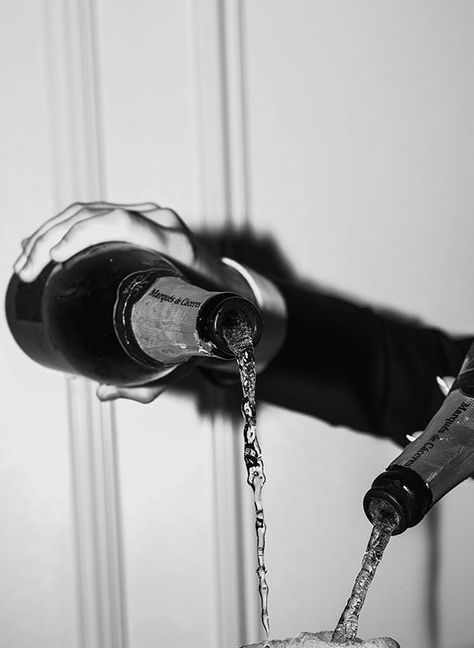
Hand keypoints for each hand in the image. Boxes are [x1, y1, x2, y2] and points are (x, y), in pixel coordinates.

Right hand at [13, 201, 243, 402]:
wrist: (231, 294)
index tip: (54, 258)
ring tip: (25, 265)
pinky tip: (39, 247)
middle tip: (26, 272)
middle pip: (94, 215)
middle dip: (50, 239)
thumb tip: (103, 392)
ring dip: (48, 233)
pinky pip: (94, 216)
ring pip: (88, 212)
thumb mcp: (184, 351)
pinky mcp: (138, 219)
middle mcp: (161, 223)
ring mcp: (149, 217)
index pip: (123, 224)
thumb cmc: (208, 322)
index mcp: (176, 247)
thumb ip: (150, 379)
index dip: (83, 235)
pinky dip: (62, 230)